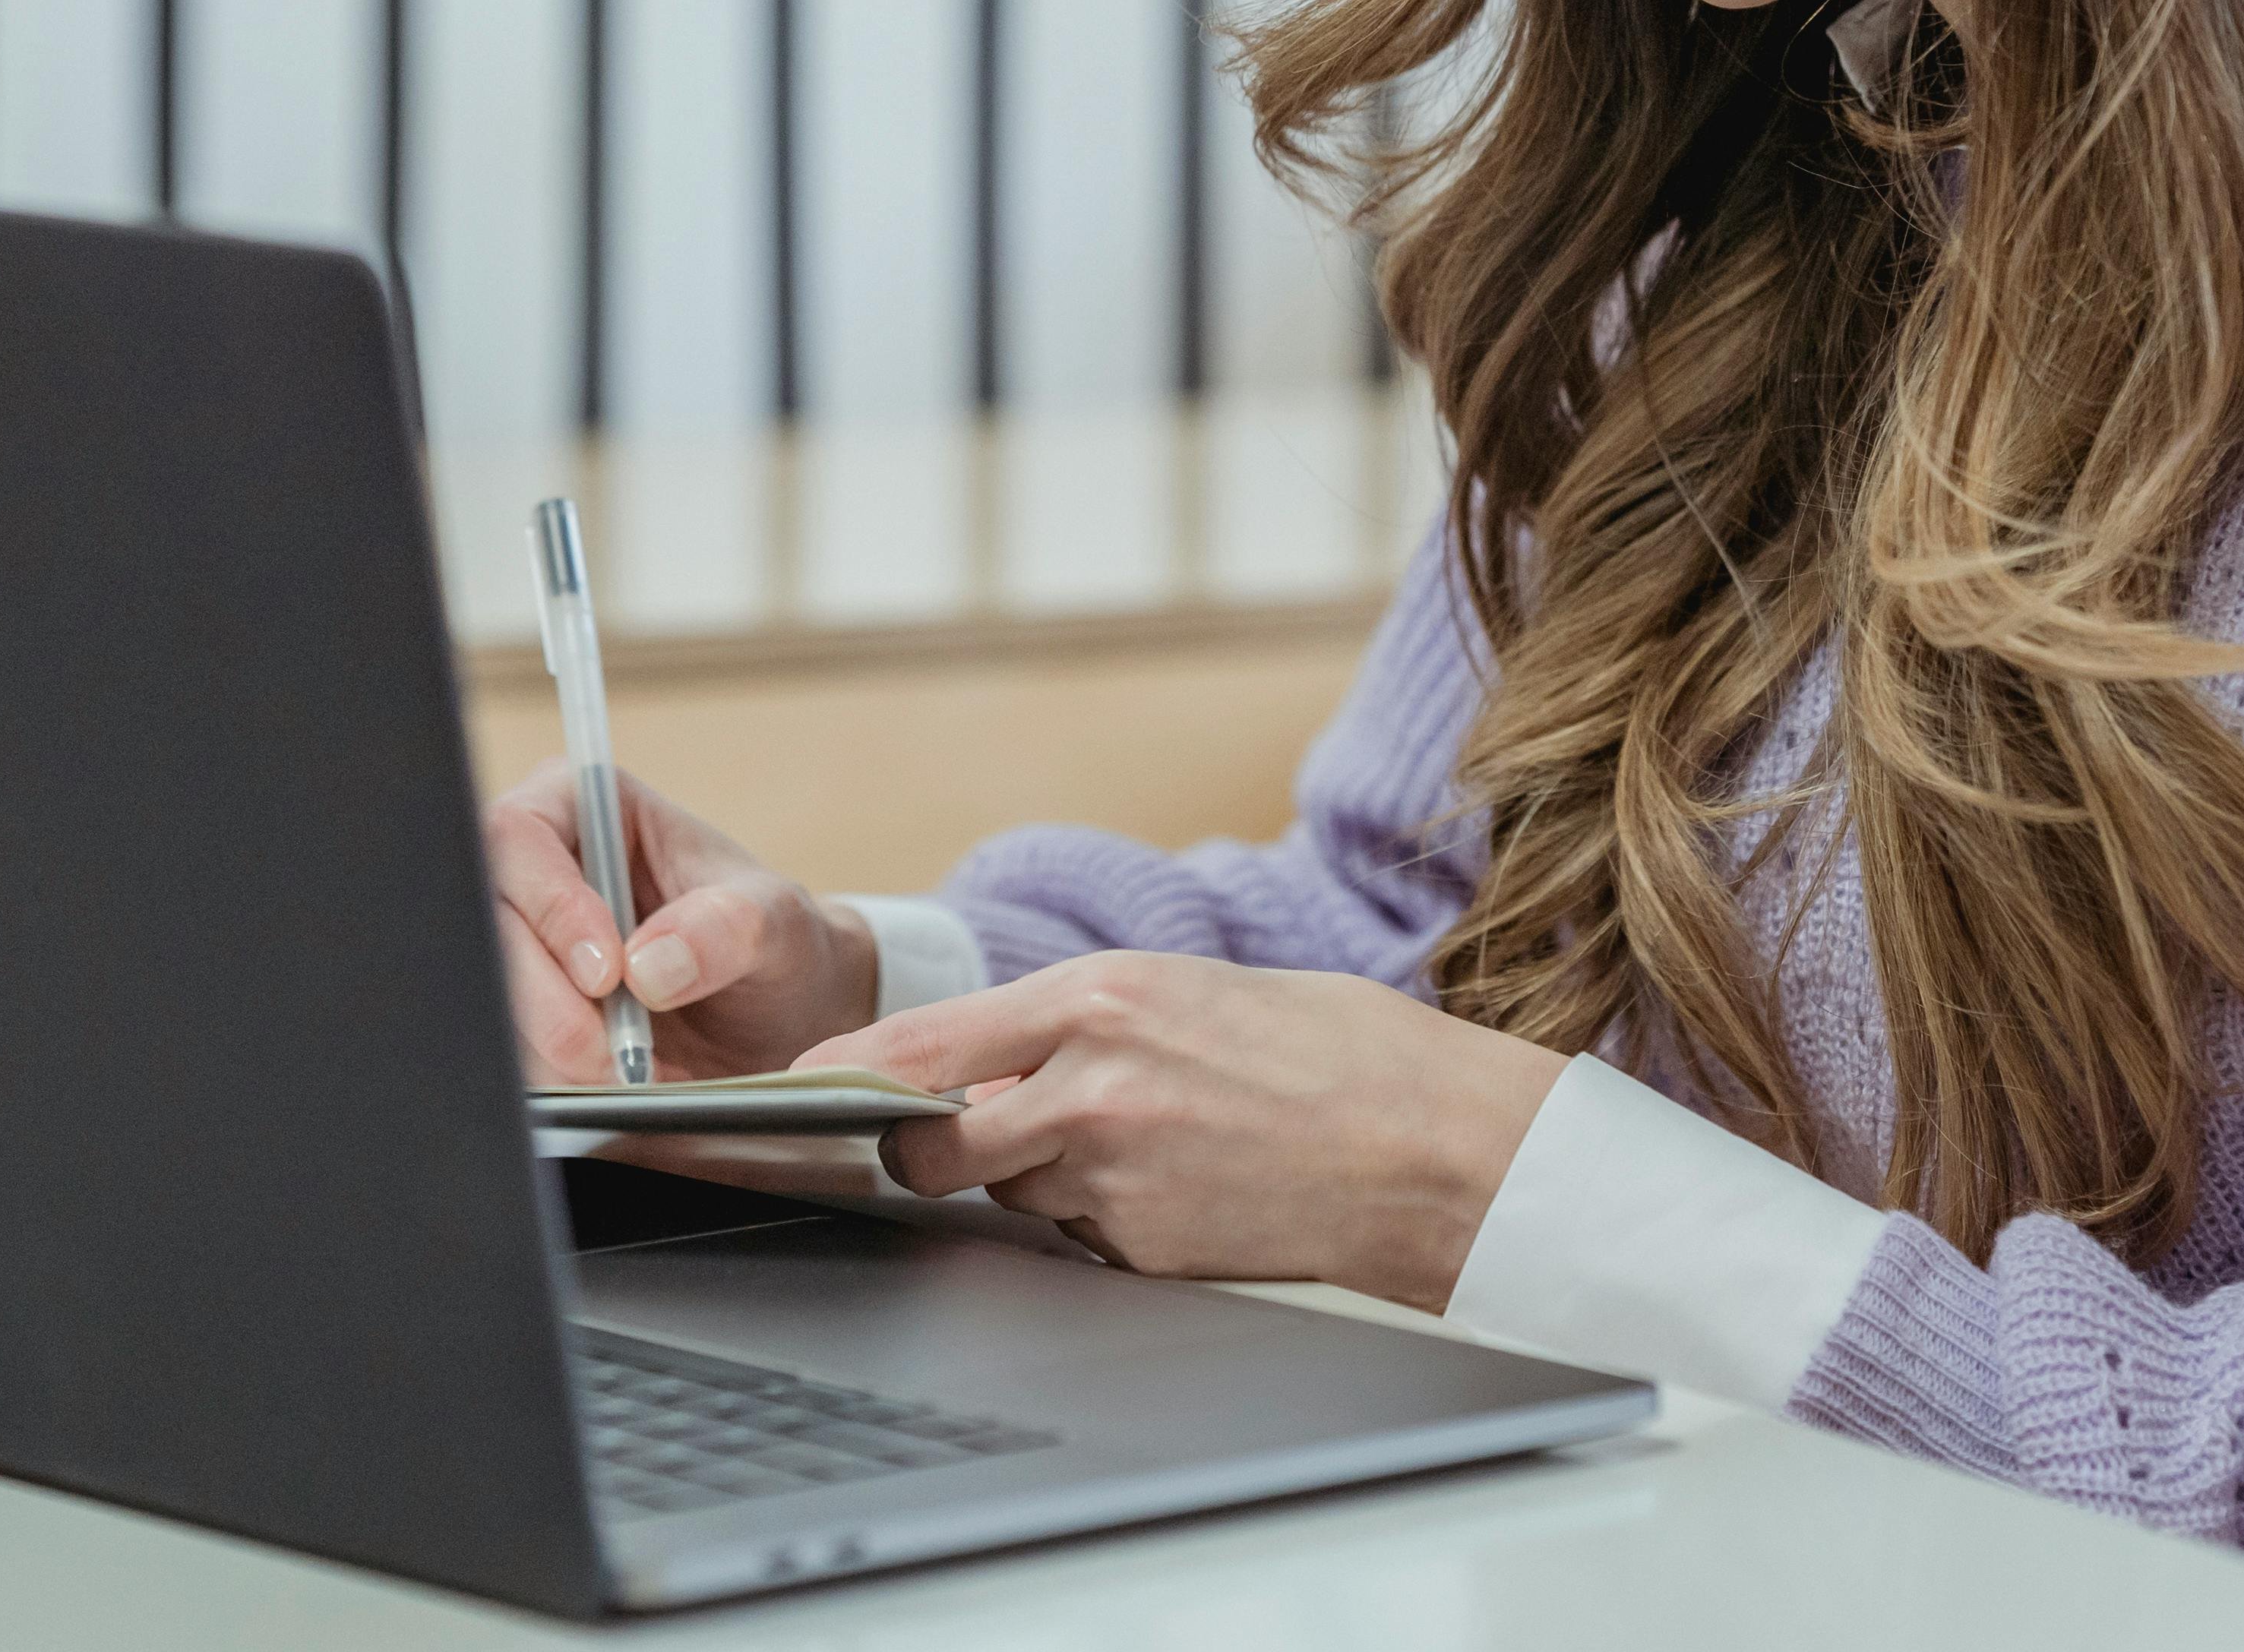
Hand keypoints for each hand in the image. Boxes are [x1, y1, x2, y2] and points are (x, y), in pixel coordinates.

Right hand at [481, 763, 879, 1086]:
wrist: (777, 1020)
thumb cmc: (774, 944)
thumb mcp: (777, 925)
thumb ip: (724, 929)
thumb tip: (647, 964)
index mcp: (589, 809)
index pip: (519, 834)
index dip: (550, 905)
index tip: (607, 974)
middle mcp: (540, 870)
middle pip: (485, 923)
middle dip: (546, 998)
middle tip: (612, 1051)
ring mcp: (523, 943)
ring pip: (487, 995)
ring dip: (552, 1047)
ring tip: (632, 1067)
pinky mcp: (520, 1010)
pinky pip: (504, 1046)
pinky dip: (553, 1076)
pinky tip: (612, 1080)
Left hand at [792, 953, 1567, 1311]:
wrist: (1436, 1148)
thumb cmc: (1338, 1050)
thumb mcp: (1198, 991)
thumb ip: (1087, 1021)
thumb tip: (996, 1059)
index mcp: (1101, 998)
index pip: (920, 1043)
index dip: (845, 1078)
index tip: (807, 1091)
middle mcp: (1092, 1085)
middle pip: (933, 1141)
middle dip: (926, 1151)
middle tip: (954, 1142)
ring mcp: (1116, 1178)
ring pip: (1010, 1194)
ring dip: (1036, 1182)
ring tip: (1142, 1148)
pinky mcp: (1146, 1252)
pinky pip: (1082, 1241)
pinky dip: (1104, 1224)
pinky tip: (1183, 1192)